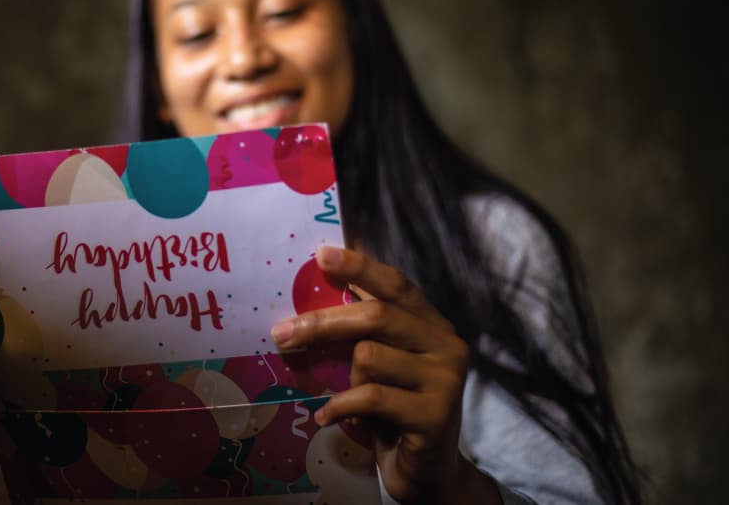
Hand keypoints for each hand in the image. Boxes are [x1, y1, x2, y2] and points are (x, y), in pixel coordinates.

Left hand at [271, 247, 500, 504]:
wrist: (426, 472)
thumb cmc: (393, 413)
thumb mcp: (378, 366)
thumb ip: (361, 333)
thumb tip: (312, 299)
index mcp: (432, 324)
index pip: (396, 285)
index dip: (360, 268)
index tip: (322, 256)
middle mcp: (446, 344)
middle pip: (375, 316)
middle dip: (321, 322)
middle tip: (281, 333)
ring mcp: (446, 379)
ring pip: (368, 356)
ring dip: (345, 380)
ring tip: (347, 400)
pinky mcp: (435, 413)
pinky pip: (370, 396)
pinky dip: (341, 407)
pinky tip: (328, 418)